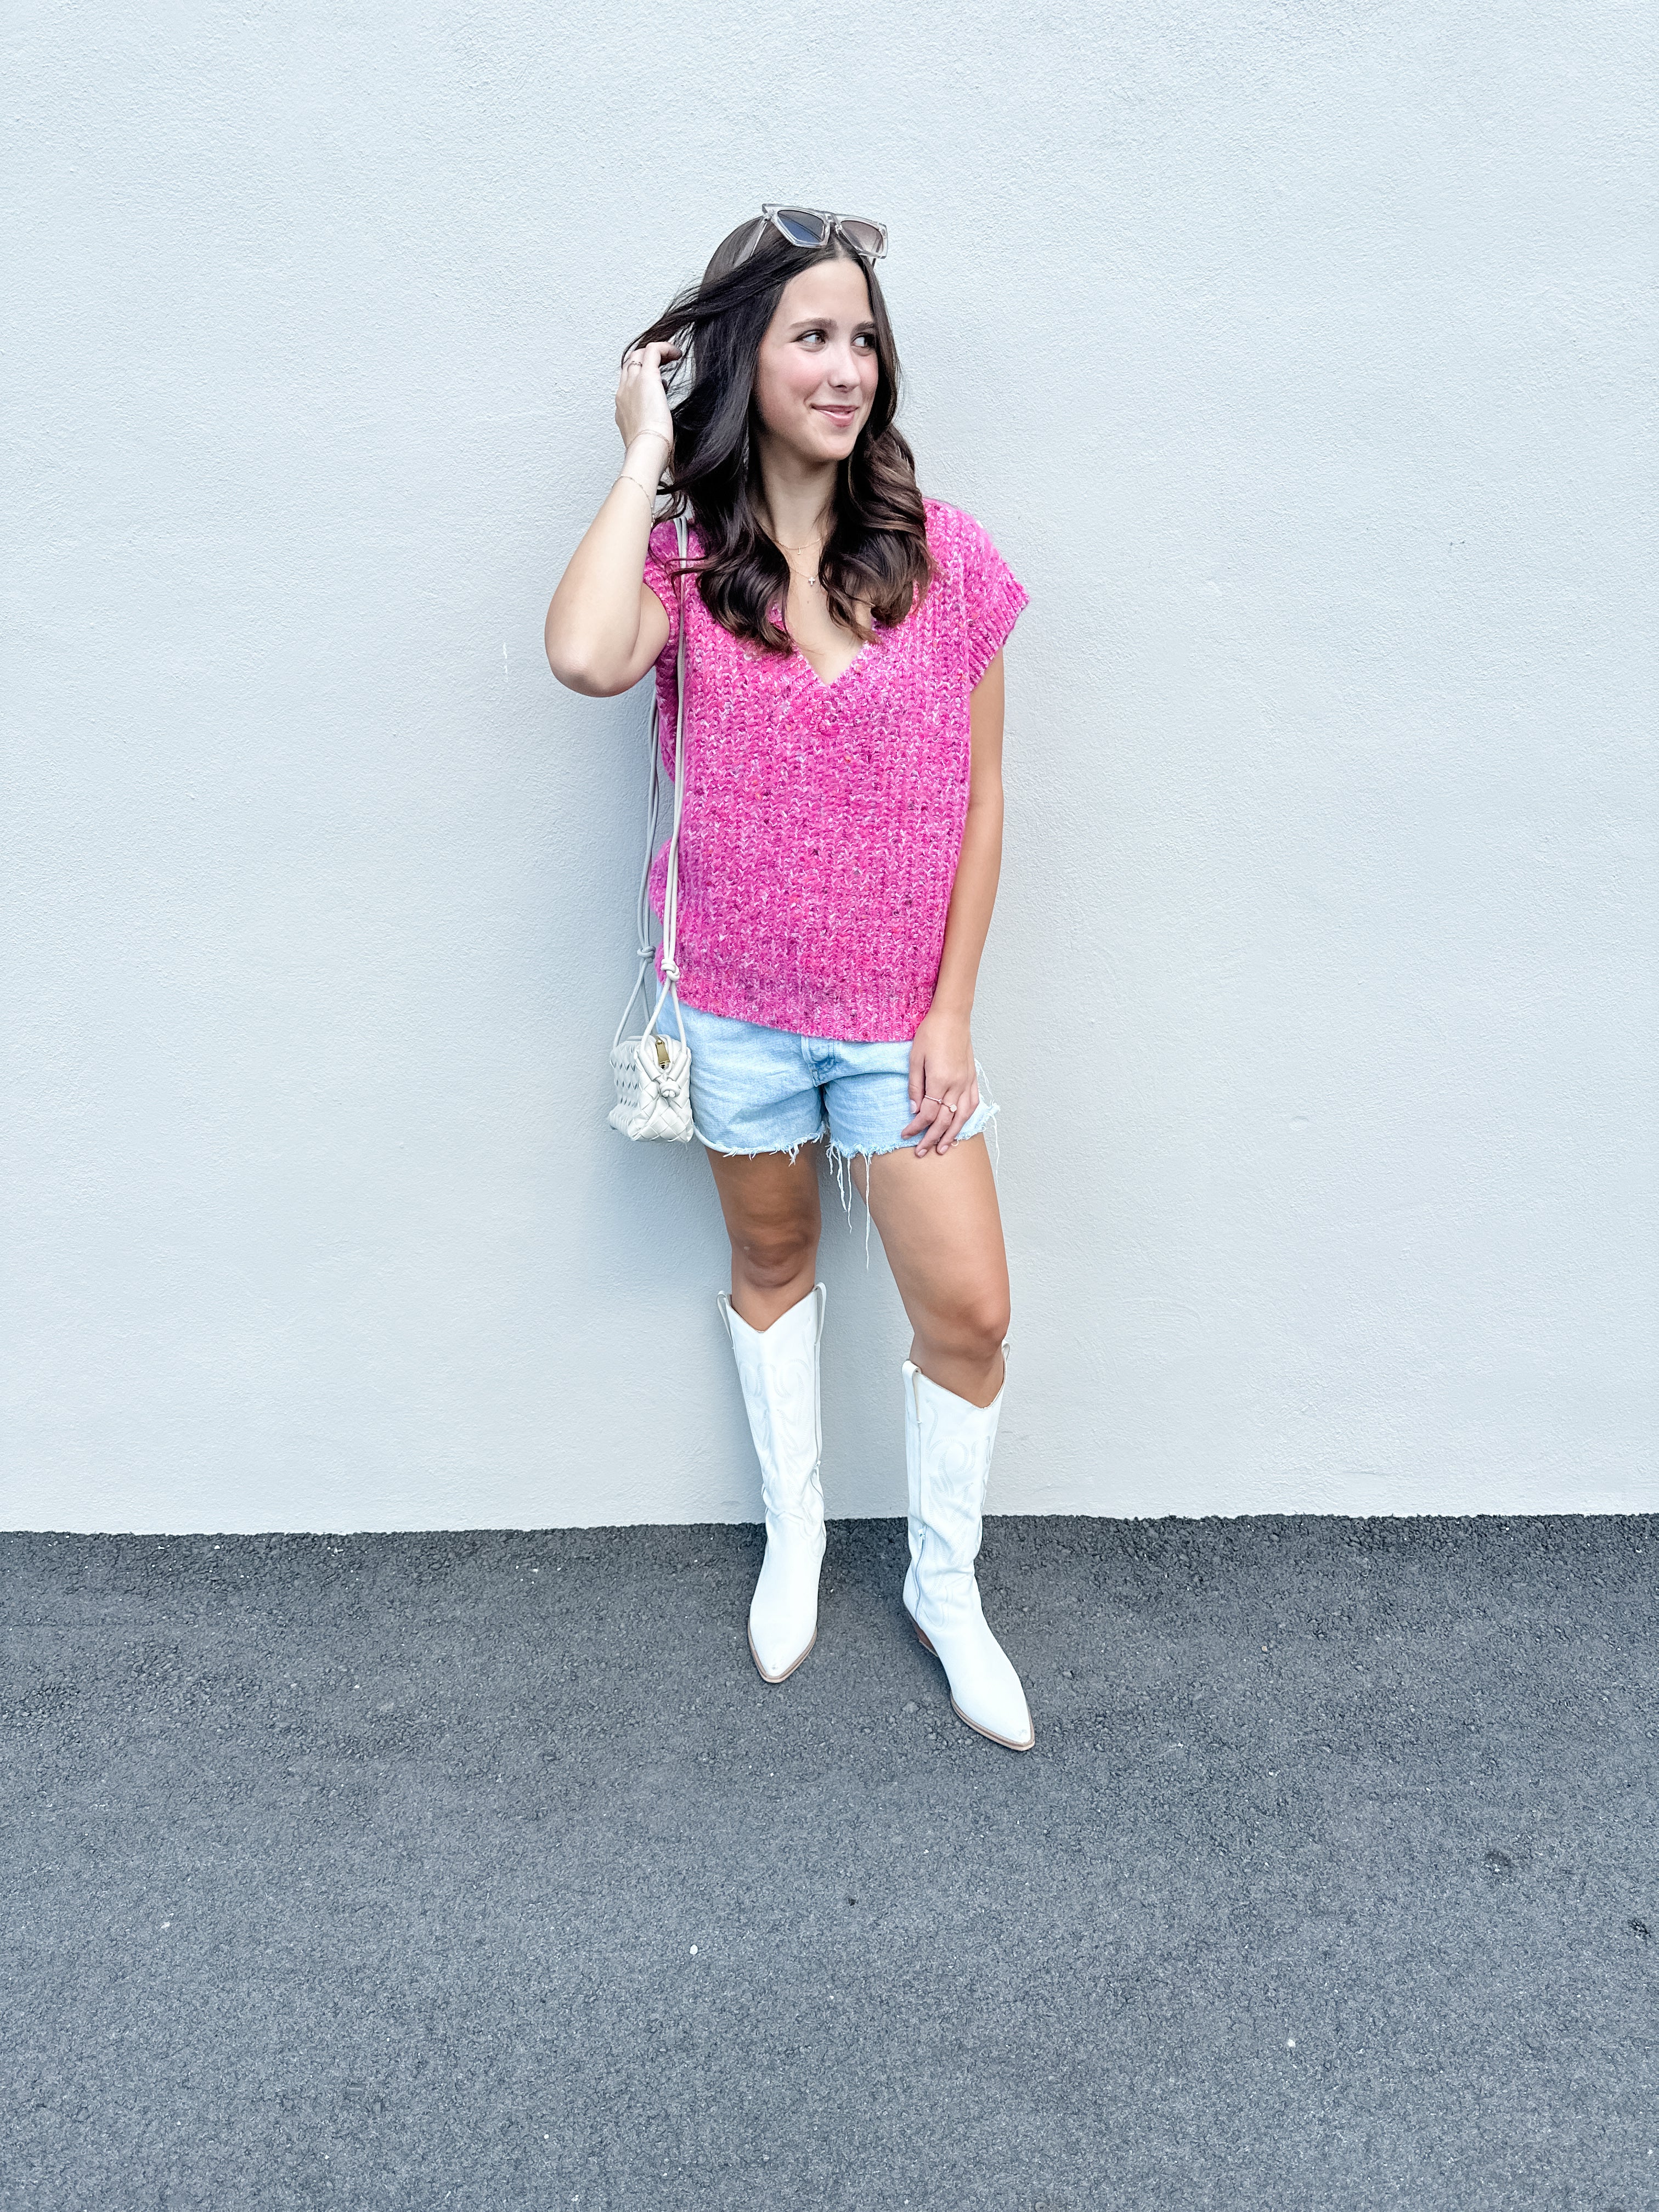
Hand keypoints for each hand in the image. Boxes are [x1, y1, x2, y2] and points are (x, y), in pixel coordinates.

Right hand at [615, 341, 679, 460]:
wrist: (646, 450)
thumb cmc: (650, 451)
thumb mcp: (646, 438)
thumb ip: (649, 426)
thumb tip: (659, 421)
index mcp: (622, 408)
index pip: (628, 383)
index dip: (642, 376)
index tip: (661, 381)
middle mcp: (623, 393)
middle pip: (629, 364)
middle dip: (645, 359)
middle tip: (665, 360)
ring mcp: (632, 384)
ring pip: (638, 354)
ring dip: (655, 352)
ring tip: (672, 356)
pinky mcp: (646, 378)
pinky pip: (653, 351)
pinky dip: (665, 347)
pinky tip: (677, 353)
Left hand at [904, 1006, 979, 1156]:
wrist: (952, 1016)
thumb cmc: (930, 1033)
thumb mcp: (914, 1058)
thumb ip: (915, 1087)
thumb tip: (914, 1110)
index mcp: (940, 1080)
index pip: (928, 1114)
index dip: (916, 1127)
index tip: (905, 1135)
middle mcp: (957, 1084)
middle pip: (945, 1120)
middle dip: (932, 1138)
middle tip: (921, 1152)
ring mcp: (967, 1081)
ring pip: (962, 1116)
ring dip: (952, 1134)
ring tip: (944, 1149)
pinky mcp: (972, 1077)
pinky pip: (973, 1103)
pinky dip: (967, 1118)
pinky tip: (960, 1126)